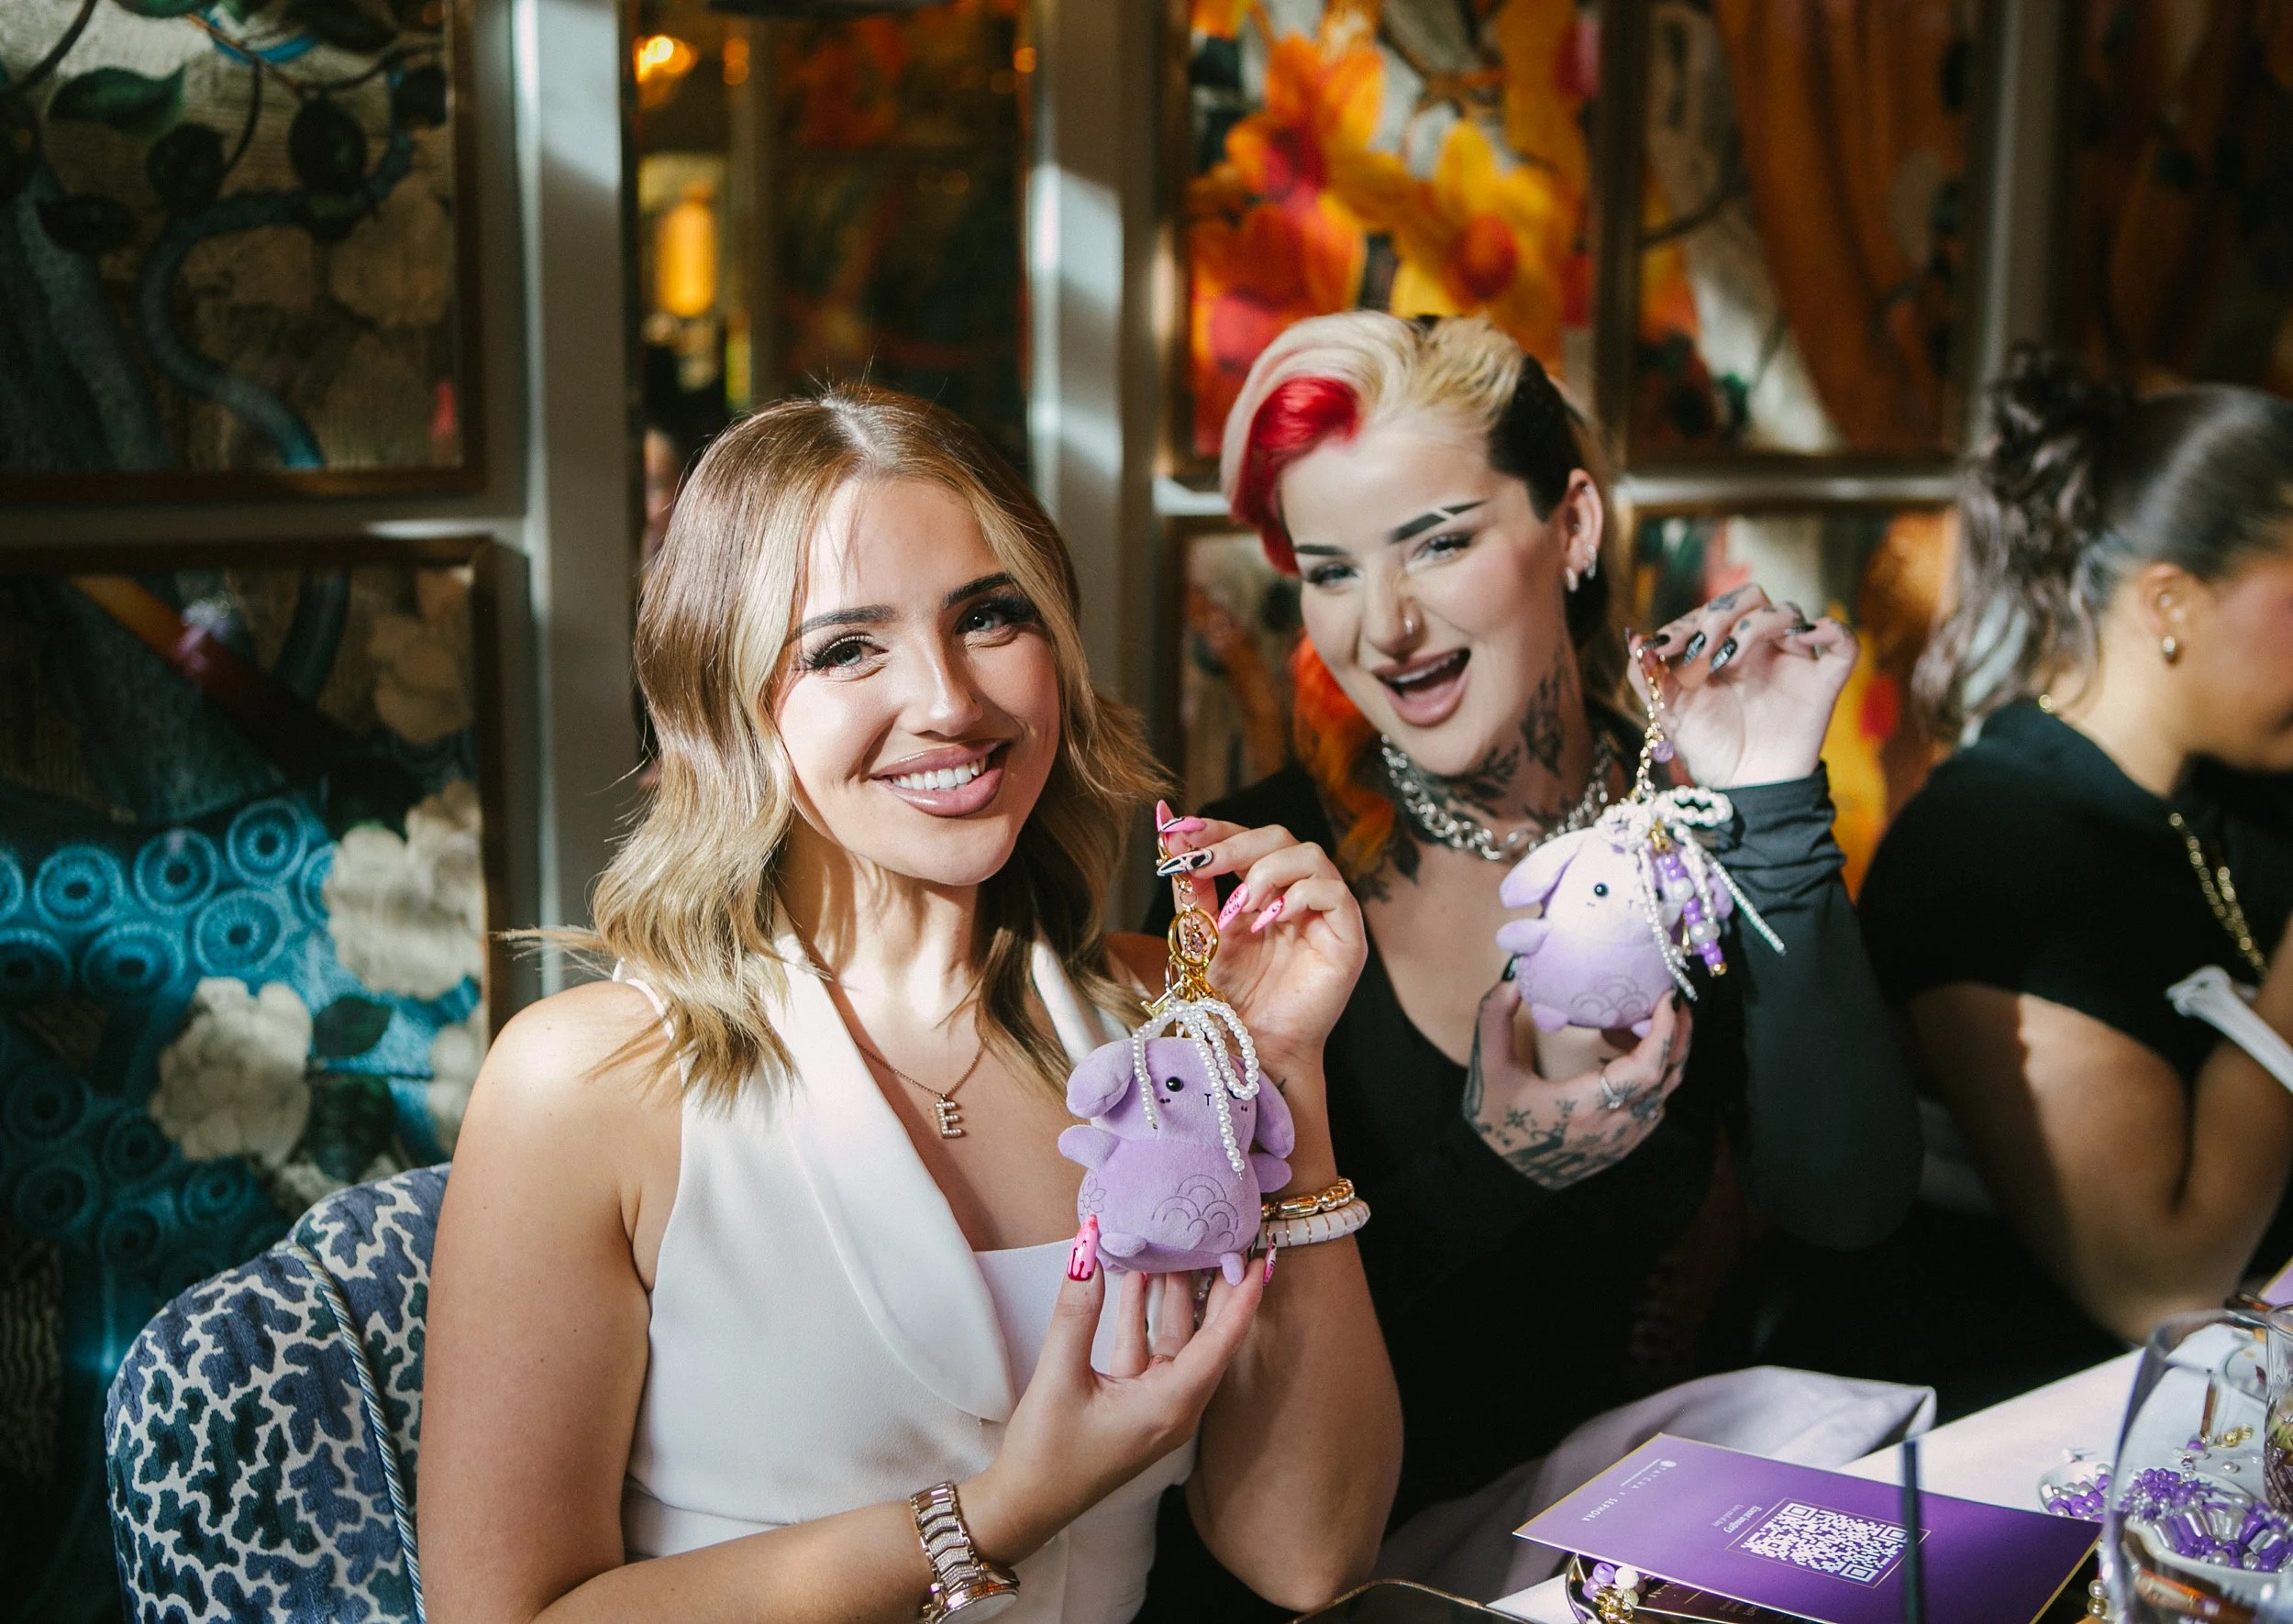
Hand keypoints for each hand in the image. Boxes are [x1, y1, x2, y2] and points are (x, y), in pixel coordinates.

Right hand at [964, 1262, 1263, 1563]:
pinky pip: (1150, 1352)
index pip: (1220, 1343)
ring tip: (1178, 1247)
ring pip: (1177, 1341)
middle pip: (1207, 1338)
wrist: (1026, 1505)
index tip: (1258, 1259)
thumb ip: (1076, 1311)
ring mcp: (1156, 1407)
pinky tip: (1136, 1280)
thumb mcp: (1059, 1377)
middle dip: (1215, 1289)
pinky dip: (1145, 1317)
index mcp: (1170, 1406)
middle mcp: (1175, 1408)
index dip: (1242, 1299)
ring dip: (1173, 1296)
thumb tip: (1087, 1248)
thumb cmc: (1046, 1456)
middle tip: (1225, 1240)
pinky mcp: (1136, 1405)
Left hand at [1155, 801, 1366, 1077]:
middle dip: (1236, 844)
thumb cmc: (1232, 997)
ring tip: (1240, 905)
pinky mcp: (1348, 938)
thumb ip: (1193, 886)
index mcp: (1267, 890)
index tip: (1180, 831)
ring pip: (1310, 855)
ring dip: (1267, 870)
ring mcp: (1326, 914)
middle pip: (1280, 837)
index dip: (1218, 829)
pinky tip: (1269, 920)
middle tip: (1202, 864)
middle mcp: (1300, 895)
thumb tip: (1169, 833)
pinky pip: (1334, 893)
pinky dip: (1298, 895)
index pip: (1250, 839)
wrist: (1253, 1046)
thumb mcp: (1203, 932)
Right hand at [1460, 976, 1691, 1189]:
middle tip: (1672, 1000)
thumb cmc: (1495, 1122)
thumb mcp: (1488, 1067)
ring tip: (1642, 1023)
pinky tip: (1628, 1057)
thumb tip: (1513, 979)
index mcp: (1584, 1105)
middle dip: (1679, 1035)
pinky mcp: (1621, 1145)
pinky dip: (1653, 1077)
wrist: (1499, 1176)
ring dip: (1664, 1055)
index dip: (1664, 1032)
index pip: (1646, 1069)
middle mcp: (1613, 1126)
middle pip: (1668, 1077)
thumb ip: (1494, 1018)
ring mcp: (1621, 1139)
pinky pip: (1653, 1108)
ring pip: (1665, 1093)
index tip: (1666, 998)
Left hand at [1632, 585, 1855, 788]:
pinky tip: (1807, 636)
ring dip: (1755, 625)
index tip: (1661, 647)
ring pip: (1788, 612)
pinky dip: (1831, 630)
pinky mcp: (1823, 684)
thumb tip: (1634, 639)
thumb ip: (1646, 676)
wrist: (1744, 790)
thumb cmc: (1708, 749)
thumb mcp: (1668, 713)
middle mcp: (1759, 648)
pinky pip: (1843, 644)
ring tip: (1730, 660)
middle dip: (1720, 614)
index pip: (1711, 610)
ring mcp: (1792, 662)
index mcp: (1723, 647)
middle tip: (1701, 651)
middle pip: (1751, 597)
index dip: (1685, 622)